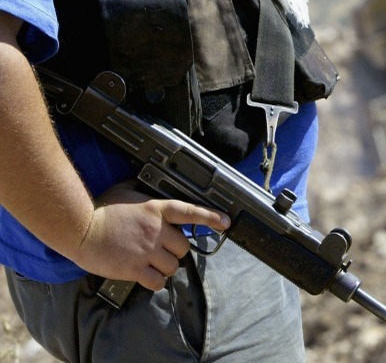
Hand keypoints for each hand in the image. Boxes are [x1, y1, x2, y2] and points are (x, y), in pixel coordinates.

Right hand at [69, 181, 229, 290]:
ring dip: (166, 267)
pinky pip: (157, 281)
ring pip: (173, 266)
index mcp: (156, 210)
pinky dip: (156, 282)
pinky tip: (148, 277)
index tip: (225, 222)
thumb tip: (145, 184)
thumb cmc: (99, 210)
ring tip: (152, 263)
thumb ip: (141, 190)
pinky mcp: (135, 268)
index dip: (210, 217)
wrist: (79, 229)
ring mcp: (147, 251)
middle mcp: (156, 231)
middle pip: (183, 248)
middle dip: (176, 251)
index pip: (190, 212)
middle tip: (162, 250)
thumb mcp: (124, 191)